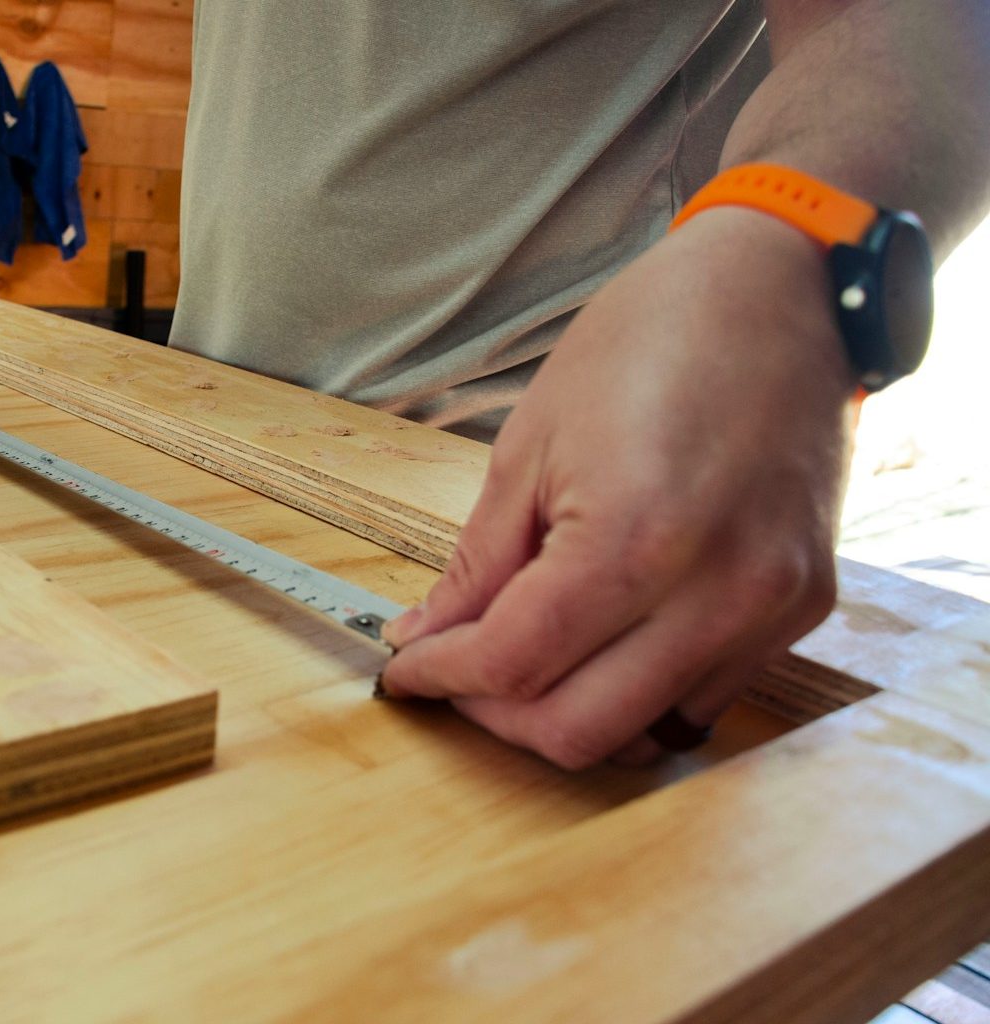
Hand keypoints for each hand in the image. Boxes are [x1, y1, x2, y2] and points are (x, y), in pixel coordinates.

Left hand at [379, 207, 854, 768]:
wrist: (775, 290)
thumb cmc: (644, 344)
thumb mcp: (529, 447)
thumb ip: (477, 565)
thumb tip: (428, 638)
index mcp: (635, 540)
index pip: (515, 664)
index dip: (443, 677)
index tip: (407, 671)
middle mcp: (718, 593)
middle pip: (579, 730)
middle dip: (496, 715)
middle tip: (457, 672)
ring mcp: (771, 608)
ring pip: (645, 734)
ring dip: (568, 713)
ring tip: (526, 657)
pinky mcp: (805, 609)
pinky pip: (703, 699)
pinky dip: (637, 694)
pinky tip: (602, 642)